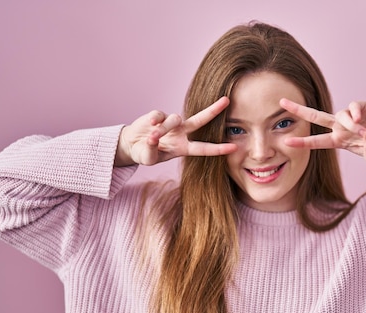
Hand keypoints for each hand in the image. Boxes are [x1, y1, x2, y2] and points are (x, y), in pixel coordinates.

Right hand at [115, 97, 236, 165]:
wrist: (131, 144)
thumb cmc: (145, 153)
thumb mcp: (149, 158)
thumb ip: (152, 150)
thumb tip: (153, 138)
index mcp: (184, 147)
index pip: (204, 148)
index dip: (218, 149)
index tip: (234, 148)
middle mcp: (181, 133)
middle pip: (200, 120)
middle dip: (214, 110)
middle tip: (227, 100)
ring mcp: (170, 123)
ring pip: (174, 119)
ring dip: (163, 129)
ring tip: (152, 138)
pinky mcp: (158, 115)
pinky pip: (159, 115)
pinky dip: (154, 121)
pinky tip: (149, 125)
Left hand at [279, 99, 365, 163]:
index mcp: (338, 141)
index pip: (316, 141)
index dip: (302, 142)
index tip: (286, 142)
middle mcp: (340, 127)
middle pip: (315, 117)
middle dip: (299, 110)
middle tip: (281, 102)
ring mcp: (350, 116)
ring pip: (340, 115)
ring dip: (351, 124)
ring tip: (364, 132)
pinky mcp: (362, 107)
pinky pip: (353, 106)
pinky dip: (355, 112)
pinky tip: (362, 118)